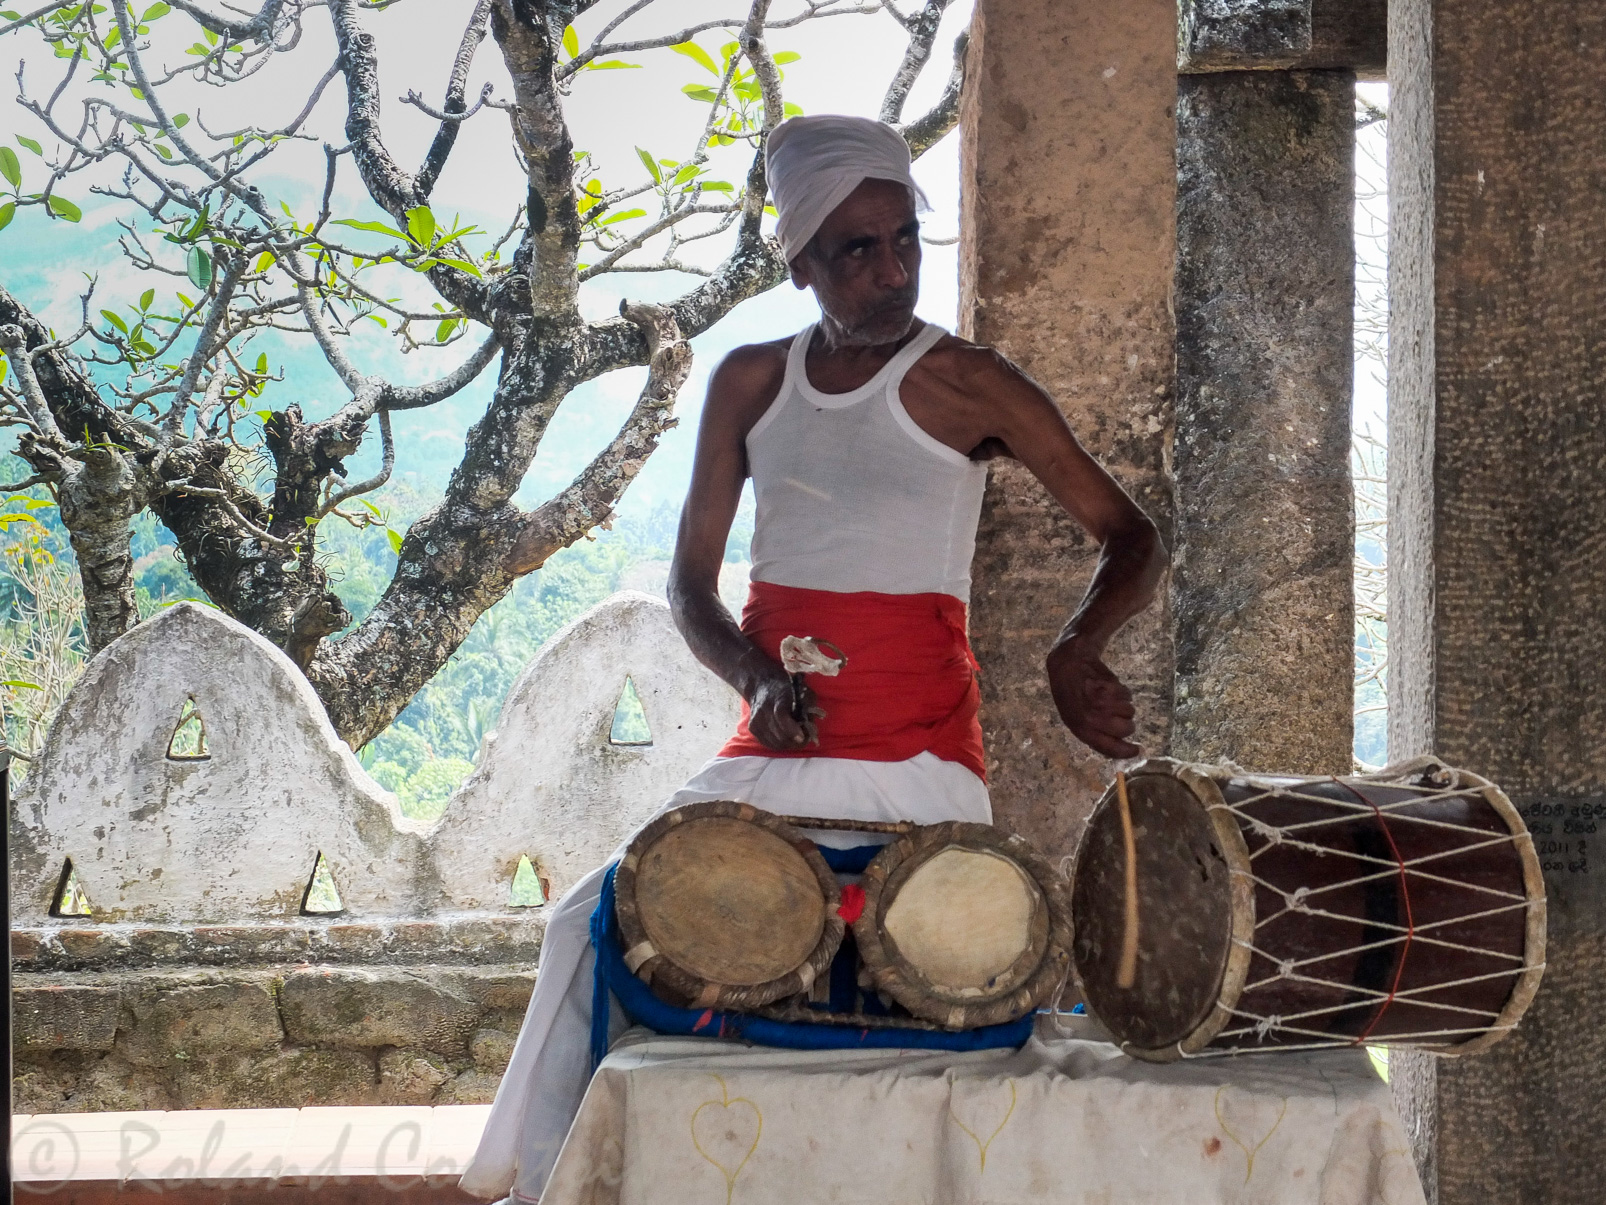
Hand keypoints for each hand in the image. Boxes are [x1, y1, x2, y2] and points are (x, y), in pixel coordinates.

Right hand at [745, 663, 826, 750]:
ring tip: (796, 739)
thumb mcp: (803, 692)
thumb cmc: (787, 689)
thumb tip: (812, 730)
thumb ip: (809, 710)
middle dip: (794, 741)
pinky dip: (779, 745)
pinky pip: (768, 744)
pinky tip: (786, 739)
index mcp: (778, 698)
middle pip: (778, 734)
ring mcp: (756, 720)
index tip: (802, 737)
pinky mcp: (752, 728)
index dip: (792, 730)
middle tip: (805, 740)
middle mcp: (764, 710)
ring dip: (788, 744)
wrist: (762, 685)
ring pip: (774, 743)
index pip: (781, 717)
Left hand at [1046, 639, 1139, 758]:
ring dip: (1124, 706)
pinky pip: (1128, 696)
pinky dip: (1122, 692)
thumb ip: (1095, 733)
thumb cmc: (1072, 694)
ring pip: (1130, 712)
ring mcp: (1101, 703)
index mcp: (1081, 729)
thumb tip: (1119, 746)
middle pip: (1126, 730)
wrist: (1069, 665)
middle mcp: (1091, 719)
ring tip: (1110, 697)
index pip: (1108, 747)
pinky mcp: (1109, 688)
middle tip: (1121, 716)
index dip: (1125, 751)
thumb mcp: (1076, 718)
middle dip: (1128, 724)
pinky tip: (1109, 687)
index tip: (1138, 751)